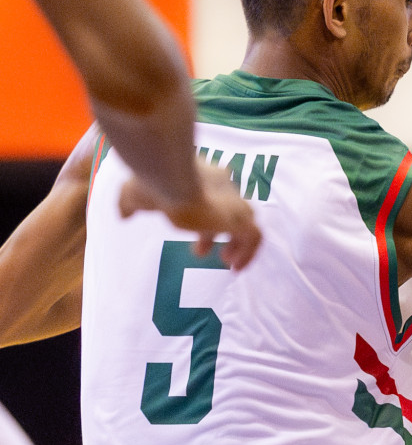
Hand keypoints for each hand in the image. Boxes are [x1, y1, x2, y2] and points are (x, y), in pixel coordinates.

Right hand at [119, 161, 261, 268]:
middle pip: (233, 212)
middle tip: (205, 252)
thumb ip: (130, 203)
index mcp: (204, 178)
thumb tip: (123, 213)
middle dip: (222, 234)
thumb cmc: (151, 182)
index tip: (199, 247)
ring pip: (248, 223)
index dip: (207, 226)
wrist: (169, 177)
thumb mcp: (135, 194)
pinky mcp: (238, 218)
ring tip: (228, 263)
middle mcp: (224, 187)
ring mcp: (233, 203)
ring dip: (240, 245)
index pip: (213, 200)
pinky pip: (254, 237)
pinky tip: (235, 266)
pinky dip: (249, 253)